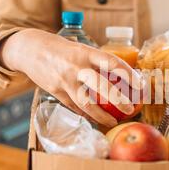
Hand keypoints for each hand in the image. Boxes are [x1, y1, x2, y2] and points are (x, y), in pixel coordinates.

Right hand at [0, 29, 141, 126]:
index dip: (128, 74)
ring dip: (101, 115)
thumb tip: (119, 74)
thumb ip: (95, 61)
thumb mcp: (79, 48)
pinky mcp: (55, 92)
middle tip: (130, 109)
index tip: (140, 84)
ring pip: (86, 103)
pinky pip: (73, 107)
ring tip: (113, 121)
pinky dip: (85, 114)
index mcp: (85, 52)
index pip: (111, 63)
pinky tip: (95, 119)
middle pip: (101, 86)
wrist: (28, 49)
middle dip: (118, 99)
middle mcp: (76, 67)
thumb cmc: (59, 48)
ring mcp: (65, 81)